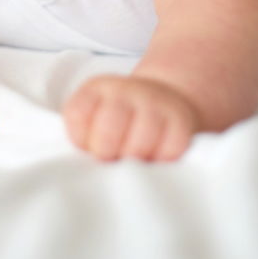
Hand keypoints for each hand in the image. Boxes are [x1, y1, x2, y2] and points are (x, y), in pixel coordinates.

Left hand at [62, 74, 200, 161]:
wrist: (161, 100)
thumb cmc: (117, 121)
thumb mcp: (90, 118)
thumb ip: (80, 136)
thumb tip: (83, 169)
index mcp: (96, 89)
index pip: (77, 115)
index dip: (82, 141)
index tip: (90, 149)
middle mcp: (124, 90)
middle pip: (107, 132)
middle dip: (107, 155)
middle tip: (112, 160)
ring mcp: (154, 102)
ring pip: (138, 146)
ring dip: (135, 164)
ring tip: (133, 162)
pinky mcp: (180, 120)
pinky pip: (169, 152)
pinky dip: (162, 163)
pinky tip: (156, 158)